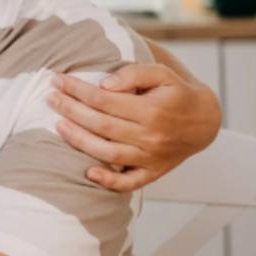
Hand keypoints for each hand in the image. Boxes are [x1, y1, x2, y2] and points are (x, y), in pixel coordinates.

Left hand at [46, 63, 221, 191]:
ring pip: (108, 152)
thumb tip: (104, 84)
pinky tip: (87, 173)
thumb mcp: (162, 73)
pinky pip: (128, 182)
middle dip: (71, 110)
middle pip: (101, 125)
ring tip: (58, 125)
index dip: (77, 90)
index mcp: (153, 109)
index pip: (105, 100)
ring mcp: (151, 157)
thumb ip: (134, 73)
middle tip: (50, 98)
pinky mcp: (152, 172)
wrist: (205, 121)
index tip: (58, 81)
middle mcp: (151, 135)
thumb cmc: (177, 93)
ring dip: (79, 140)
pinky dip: (108, 181)